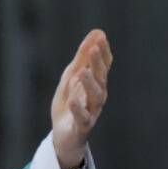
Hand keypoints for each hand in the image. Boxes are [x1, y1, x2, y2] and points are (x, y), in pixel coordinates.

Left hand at [50, 29, 111, 168]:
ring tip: (82, 71)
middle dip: (98, 63)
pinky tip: (72, 99)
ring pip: (96, 97)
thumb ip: (82, 57)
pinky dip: (78, 108)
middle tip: (93, 48)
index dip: (102, 52)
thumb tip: (97, 31)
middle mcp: (98, 97)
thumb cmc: (70, 105)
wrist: (64, 137)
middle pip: (101, 78)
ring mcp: (92, 112)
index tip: (100, 37)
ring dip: (89, 83)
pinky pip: (83, 118)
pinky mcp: (82, 127)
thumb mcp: (72, 78)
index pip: (103, 66)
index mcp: (96, 84)